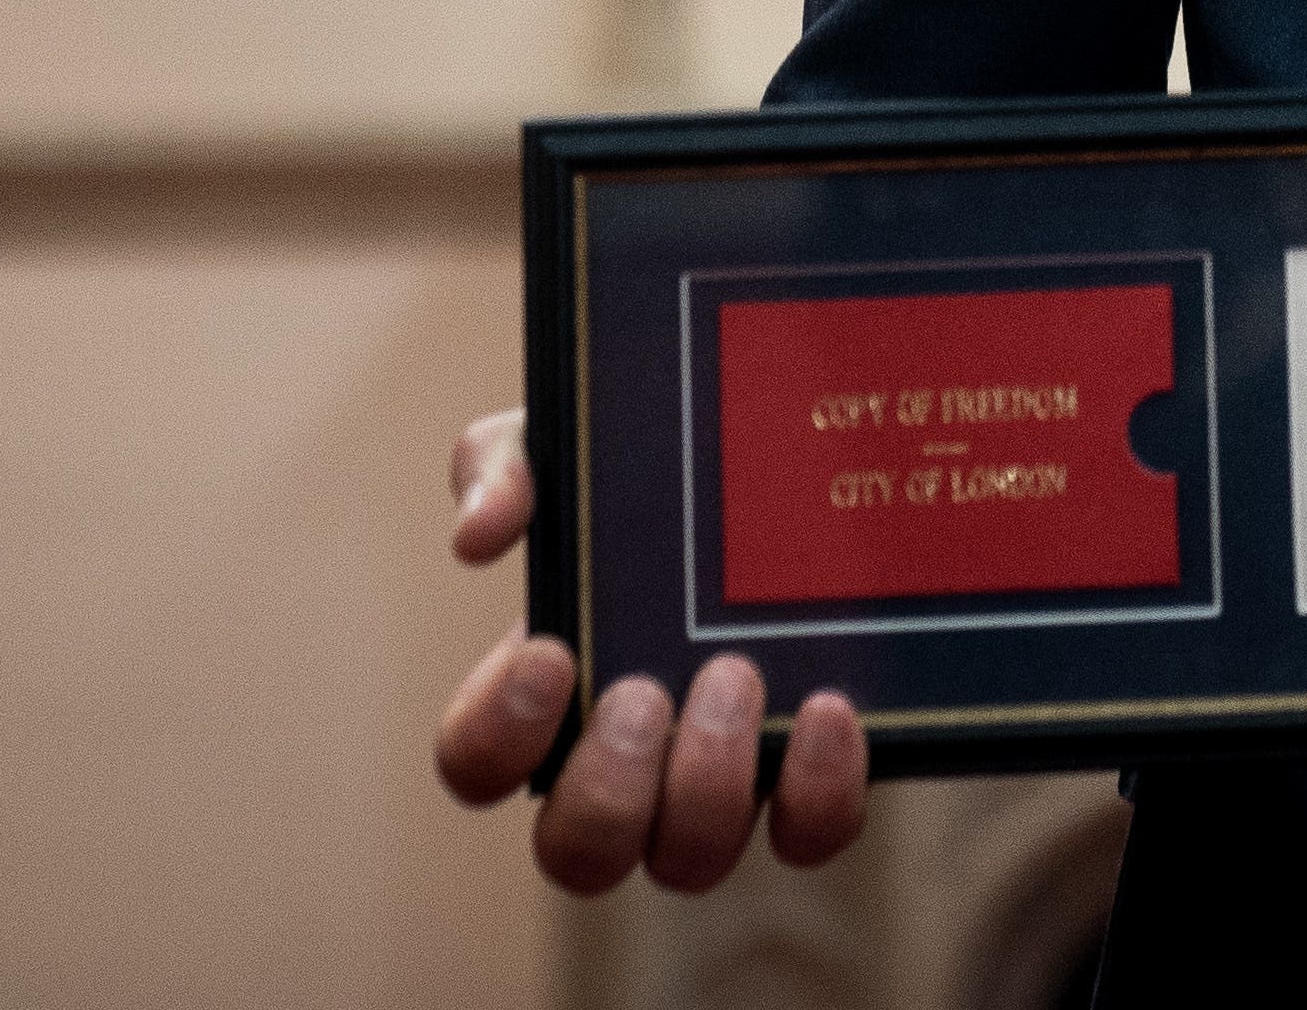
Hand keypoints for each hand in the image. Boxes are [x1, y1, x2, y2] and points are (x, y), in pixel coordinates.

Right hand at [433, 406, 876, 892]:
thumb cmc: (654, 482)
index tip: (549, 654)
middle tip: (643, 692)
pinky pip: (809, 833)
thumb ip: (511, 463)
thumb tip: (480, 532)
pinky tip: (827, 707)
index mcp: (549, 694)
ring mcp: (717, 786)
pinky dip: (817, 790)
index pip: (479, 764)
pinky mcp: (809, 784)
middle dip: (607, 786)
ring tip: (737, 677)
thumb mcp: (576, 446)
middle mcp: (625, 766)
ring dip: (706, 785)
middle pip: (578, 851)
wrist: (800, 472)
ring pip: (688, 860)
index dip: (497, 736)